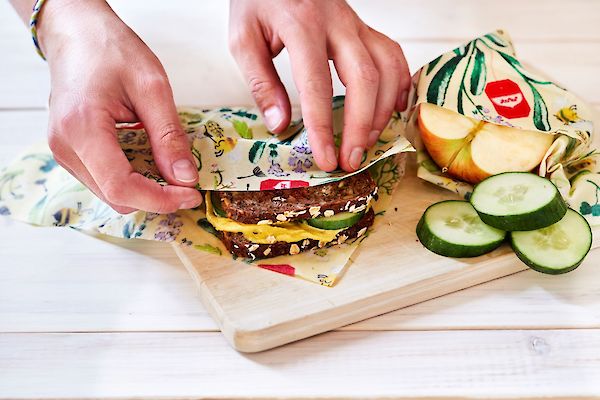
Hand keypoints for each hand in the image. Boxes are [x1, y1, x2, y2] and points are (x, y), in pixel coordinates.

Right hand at [38, 0, 201, 212]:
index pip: (121, 187)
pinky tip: (149, 161)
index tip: (191, 194)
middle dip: (156, 198)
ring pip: (110, 193)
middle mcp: (65, 146)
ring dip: (144, 190)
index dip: (160, 199)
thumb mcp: (152, 87)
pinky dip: (131, 178)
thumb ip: (169, 136)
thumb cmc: (111, 50)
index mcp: (82, 128)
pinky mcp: (69, 151)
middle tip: (188, 184)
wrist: (77, 33)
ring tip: (171, 170)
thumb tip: (186, 178)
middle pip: (115, 196)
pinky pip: (103, 180)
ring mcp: (63, 151)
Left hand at [229, 0, 410, 171]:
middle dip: (360, 126)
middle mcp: (337, 23)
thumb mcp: (244, 39)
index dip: (323, 127)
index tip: (326, 159)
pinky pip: (393, 55)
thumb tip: (281, 126)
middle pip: (364, 78)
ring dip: (381, 111)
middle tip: (351, 160)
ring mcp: (356, 24)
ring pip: (386, 67)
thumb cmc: (258, 2)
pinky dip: (399, 84)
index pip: (317, 84)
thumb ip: (260, 82)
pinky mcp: (365, 27)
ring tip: (366, 142)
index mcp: (302, 25)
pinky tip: (391, 110)